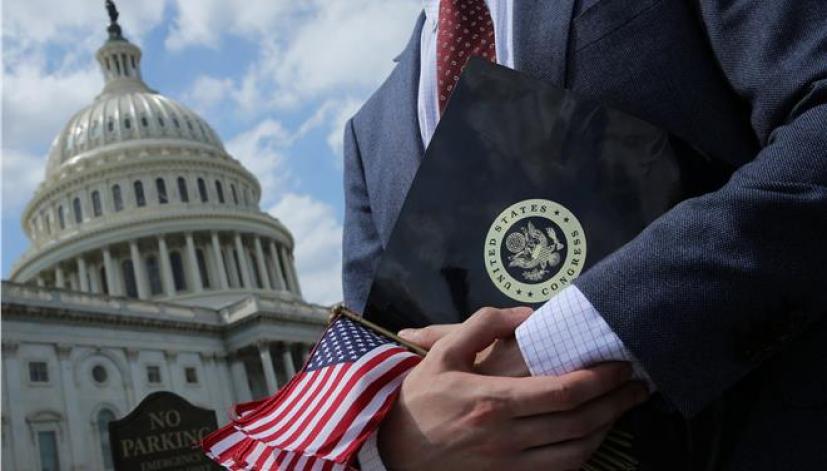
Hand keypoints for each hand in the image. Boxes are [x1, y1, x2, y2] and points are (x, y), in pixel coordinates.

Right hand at [379, 307, 647, 469]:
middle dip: (616, 403)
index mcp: (493, 401)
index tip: (621, 366)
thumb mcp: (442, 352)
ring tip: (621, 409)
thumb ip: (483, 325)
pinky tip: (591, 438)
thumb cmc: (418, 398)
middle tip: (639, 386)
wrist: (391, 449)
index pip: (563, 392)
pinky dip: (582, 456)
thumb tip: (527, 314)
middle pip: (578, 423)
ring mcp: (508, 465)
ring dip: (606, 430)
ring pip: (575, 452)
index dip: (600, 380)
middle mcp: (507, 437)